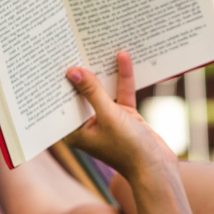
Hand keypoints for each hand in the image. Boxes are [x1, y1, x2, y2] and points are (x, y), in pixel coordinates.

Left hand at [65, 52, 177, 179]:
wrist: (158, 169)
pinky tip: (123, 57)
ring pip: (104, 90)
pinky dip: (123, 78)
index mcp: (75, 131)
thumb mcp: (109, 116)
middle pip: (83, 93)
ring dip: (104, 72)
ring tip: (98, 46)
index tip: (55, 58)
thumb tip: (74, 72)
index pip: (63, 102)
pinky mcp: (125, 116)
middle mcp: (89, 125)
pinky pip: (121, 93)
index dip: (60, 82)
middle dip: (83, 72)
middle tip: (74, 45)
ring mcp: (108, 120)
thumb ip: (92, 92)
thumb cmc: (128, 149)